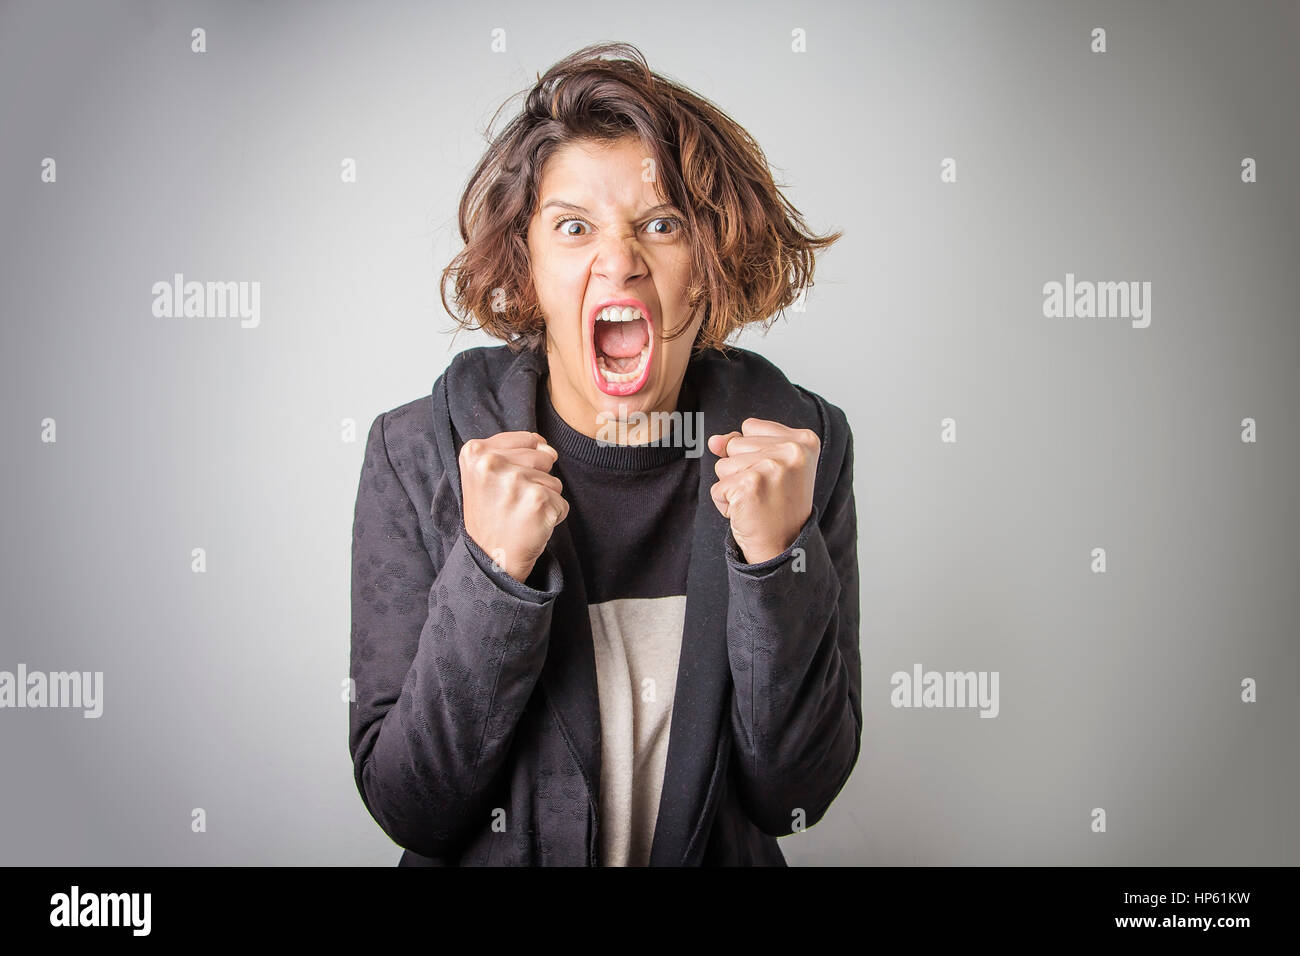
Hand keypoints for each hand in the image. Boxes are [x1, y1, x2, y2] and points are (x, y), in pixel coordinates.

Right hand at [460, 431, 567, 582]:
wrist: (490, 559)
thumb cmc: (491, 515)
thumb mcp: (486, 475)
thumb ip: (515, 451)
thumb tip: (549, 450)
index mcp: (475, 451)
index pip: (528, 440)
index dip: (524, 464)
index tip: (505, 486)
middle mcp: (492, 463)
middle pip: (543, 458)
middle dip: (536, 481)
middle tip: (511, 502)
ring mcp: (515, 481)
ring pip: (554, 481)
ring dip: (544, 499)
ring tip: (520, 514)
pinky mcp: (538, 501)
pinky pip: (562, 503)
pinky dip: (552, 516)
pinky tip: (530, 526)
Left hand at [707, 418, 818, 564]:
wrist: (784, 547)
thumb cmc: (778, 506)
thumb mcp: (769, 465)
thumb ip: (740, 443)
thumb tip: (714, 441)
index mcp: (804, 440)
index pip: (750, 427)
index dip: (753, 454)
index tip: (774, 476)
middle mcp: (792, 450)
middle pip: (734, 444)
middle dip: (741, 470)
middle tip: (766, 492)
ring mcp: (772, 466)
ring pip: (723, 465)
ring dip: (732, 487)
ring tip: (757, 501)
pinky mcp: (750, 485)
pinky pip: (717, 488)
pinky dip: (726, 504)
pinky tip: (748, 512)